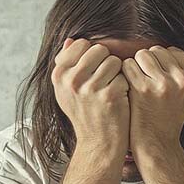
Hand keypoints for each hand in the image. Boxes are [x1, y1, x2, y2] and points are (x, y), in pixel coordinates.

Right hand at [52, 38, 129, 156]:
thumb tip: (71, 40)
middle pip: (99, 50)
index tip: (92, 73)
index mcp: (59, 75)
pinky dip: (125, 86)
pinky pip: (124, 76)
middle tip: (104, 83)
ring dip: (117, 74)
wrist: (98, 142)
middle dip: (106, 63)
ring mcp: (89, 89)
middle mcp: (71, 80)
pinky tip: (118, 100)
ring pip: (114, 61)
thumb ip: (68, 64)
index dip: (93, 56)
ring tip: (110, 91)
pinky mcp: (109, 96)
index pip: (82, 44)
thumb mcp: (67, 90)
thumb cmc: (85, 113)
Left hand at [121, 45, 183, 154]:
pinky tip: (130, 90)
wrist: (156, 143)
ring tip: (140, 87)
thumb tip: (166, 45)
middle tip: (149, 87)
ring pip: (142, 55)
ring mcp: (164, 84)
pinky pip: (128, 65)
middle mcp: (183, 79)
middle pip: (157, 50)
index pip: (172, 50)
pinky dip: (125, 75)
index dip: (161, 64)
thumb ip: (181, 69)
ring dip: (136, 68)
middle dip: (149, 65)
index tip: (159, 82)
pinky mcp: (143, 89)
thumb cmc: (166, 116)